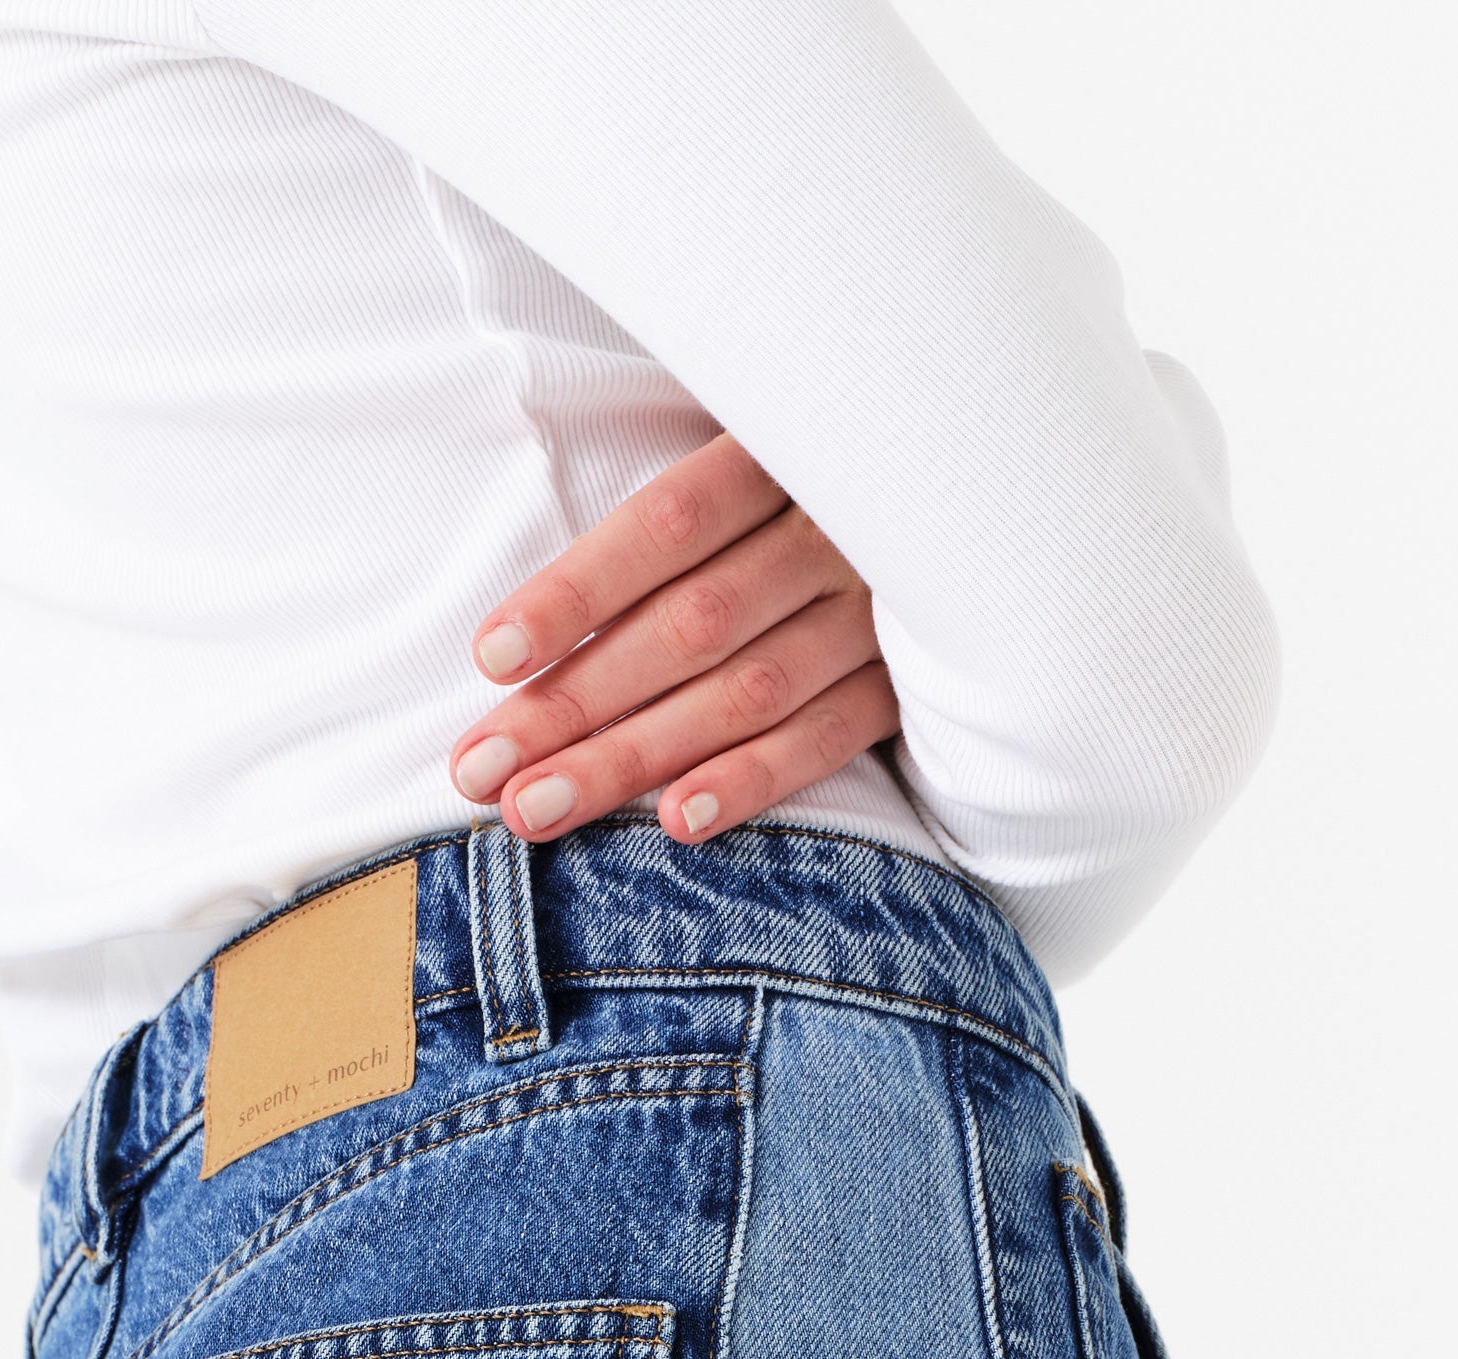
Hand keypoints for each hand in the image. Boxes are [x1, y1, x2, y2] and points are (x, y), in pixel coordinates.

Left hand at [449, 432, 899, 848]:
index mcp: (788, 451)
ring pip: (748, 693)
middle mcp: (841, 532)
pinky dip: (753, 781)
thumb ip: (673, 497)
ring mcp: (883, 613)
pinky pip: (831, 738)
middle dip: (575, 705)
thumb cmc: (814, 471)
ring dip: (634, 759)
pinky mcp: (914, 682)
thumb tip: (533, 606)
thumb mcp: (755, 437)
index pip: (670, 524)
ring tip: (536, 809)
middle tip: (479, 770)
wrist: (978, 492)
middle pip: (693, 626)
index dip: (579, 593)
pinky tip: (675, 821)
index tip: (492, 658)